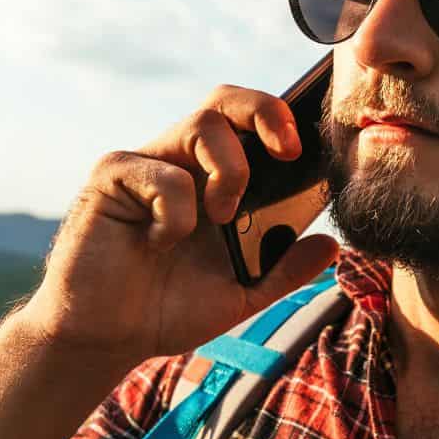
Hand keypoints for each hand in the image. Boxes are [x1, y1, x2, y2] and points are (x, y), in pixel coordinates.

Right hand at [19, 85, 339, 363]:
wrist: (107, 338)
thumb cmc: (166, 308)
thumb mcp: (241, 295)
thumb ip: (284, 270)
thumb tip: (331, 245)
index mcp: (213, 180)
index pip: (249, 124)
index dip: (281, 119)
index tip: (306, 151)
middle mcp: (181, 162)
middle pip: (225, 101)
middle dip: (265, 111)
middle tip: (287, 151)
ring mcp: (146, 164)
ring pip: (201, 126)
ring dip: (229, 172)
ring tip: (220, 220)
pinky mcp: (112, 175)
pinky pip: (162, 175)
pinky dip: (176, 215)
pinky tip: (157, 244)